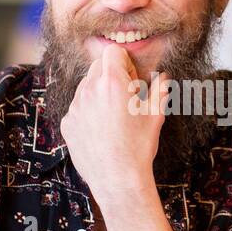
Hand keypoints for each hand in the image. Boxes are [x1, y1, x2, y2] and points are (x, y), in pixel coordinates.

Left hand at [60, 45, 169, 202]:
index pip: (113, 52)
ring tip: (114, 117)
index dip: (125, 63)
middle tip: (125, 97)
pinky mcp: (67, 123)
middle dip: (112, 75)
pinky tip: (101, 130)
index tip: (131, 79)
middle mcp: (89, 90)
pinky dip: (88, 112)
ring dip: (99, 93)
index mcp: (112, 83)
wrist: (118, 179)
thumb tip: (163, 77)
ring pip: (85, 86)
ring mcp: (75, 107)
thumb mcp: (155, 115)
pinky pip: (77, 107)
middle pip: (97, 66)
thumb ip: (159, 89)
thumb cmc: (139, 147)